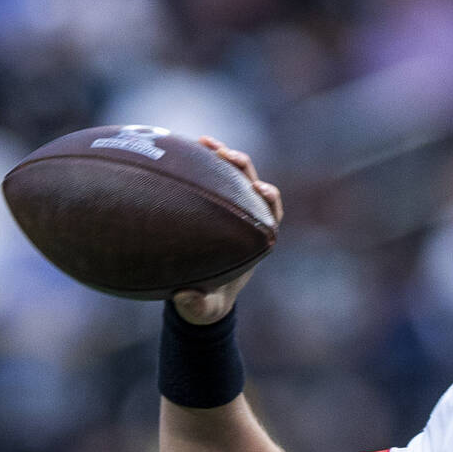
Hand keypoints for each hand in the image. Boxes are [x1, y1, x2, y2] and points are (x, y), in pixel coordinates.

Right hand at [172, 137, 284, 324]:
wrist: (196, 294)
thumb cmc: (207, 302)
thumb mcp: (203, 309)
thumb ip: (197, 306)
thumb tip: (184, 297)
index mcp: (254, 240)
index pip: (272, 213)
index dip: (269, 199)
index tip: (259, 190)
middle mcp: (244, 218)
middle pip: (253, 185)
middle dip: (244, 167)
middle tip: (226, 156)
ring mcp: (227, 207)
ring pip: (231, 175)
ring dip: (221, 156)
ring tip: (204, 142)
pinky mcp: (208, 200)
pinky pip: (206, 176)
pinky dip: (198, 161)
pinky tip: (180, 147)